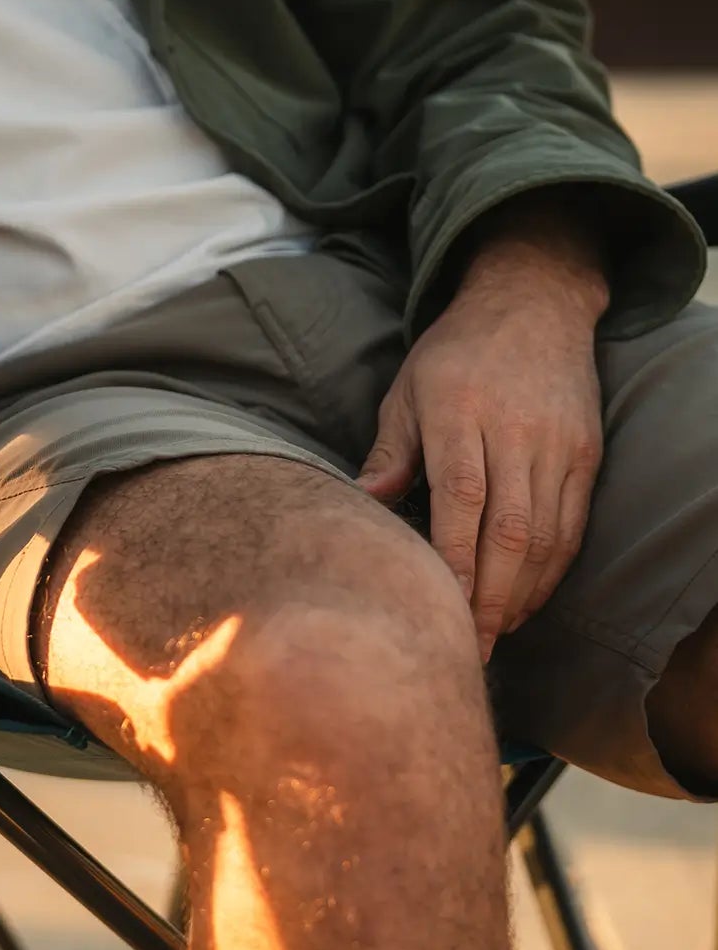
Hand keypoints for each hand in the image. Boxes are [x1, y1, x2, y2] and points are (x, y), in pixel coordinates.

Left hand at [357, 199, 607, 661]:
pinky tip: (526, 598)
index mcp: (461, 417)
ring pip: (546, 535)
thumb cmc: (454, 353)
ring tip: (494, 633)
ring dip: (521, 592)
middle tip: (468, 647)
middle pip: (509, 530)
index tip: (442, 610)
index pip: (463, 502)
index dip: (455, 563)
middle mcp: (516, 434)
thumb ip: (390, 451)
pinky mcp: (585, 454)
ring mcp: (558, 446)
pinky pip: (572, 524)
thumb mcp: (407, 390)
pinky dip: (552, 569)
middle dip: (489, 597)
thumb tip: (364, 501)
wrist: (534, 302)